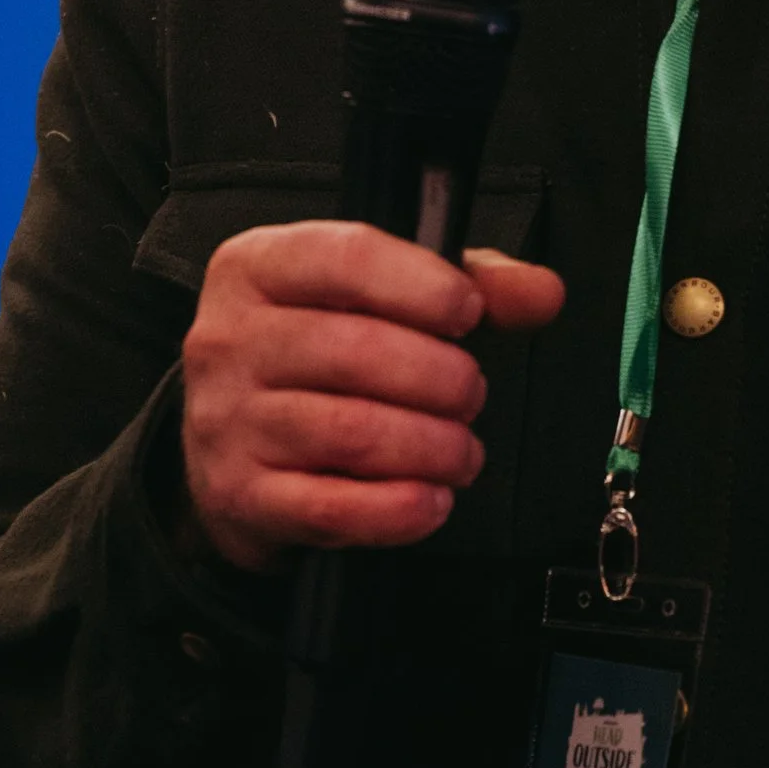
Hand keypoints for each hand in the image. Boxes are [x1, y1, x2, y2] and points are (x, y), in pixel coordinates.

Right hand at [181, 219, 564, 572]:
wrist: (230, 451)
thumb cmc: (314, 362)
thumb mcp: (376, 297)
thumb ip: (465, 282)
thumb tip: (540, 293)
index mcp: (258, 267)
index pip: (346, 258)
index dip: (425, 286)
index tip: (467, 312)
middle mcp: (229, 340)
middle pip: (357, 352)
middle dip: (443, 379)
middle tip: (470, 395)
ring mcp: (228, 421)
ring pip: (352, 433)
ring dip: (433, 447)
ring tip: (461, 451)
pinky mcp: (242, 495)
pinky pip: (334, 507)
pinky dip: (400, 509)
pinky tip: (431, 499)